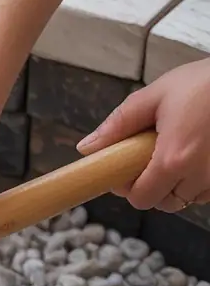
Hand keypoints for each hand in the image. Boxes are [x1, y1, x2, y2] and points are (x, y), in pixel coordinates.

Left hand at [77, 58, 209, 210]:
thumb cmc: (204, 82)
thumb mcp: (157, 95)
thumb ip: (120, 124)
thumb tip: (88, 148)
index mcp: (173, 159)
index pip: (141, 198)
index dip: (128, 186)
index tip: (126, 168)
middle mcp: (198, 176)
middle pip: (163, 204)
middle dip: (151, 186)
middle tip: (150, 158)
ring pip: (186, 200)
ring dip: (175, 185)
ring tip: (176, 151)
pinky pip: (206, 191)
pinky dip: (197, 181)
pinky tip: (196, 154)